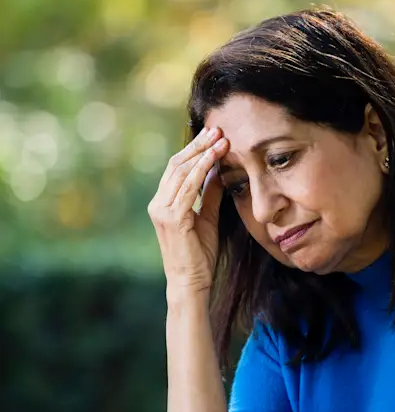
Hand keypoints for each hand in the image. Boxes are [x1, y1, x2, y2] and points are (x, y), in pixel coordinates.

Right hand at [148, 127, 228, 302]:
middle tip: (217, 129)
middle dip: (198, 145)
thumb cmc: (199, 254)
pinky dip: (201, 170)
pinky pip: (187, 187)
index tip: (215, 136)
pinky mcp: (171, 217)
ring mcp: (161, 210)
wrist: (191, 282)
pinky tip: (214, 158)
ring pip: (181, 172)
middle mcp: (158, 203)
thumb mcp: (206, 217)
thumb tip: (217, 170)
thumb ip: (209, 194)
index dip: (195, 150)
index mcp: (164, 202)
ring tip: (220, 138)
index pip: (178, 168)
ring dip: (202, 153)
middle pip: (177, 164)